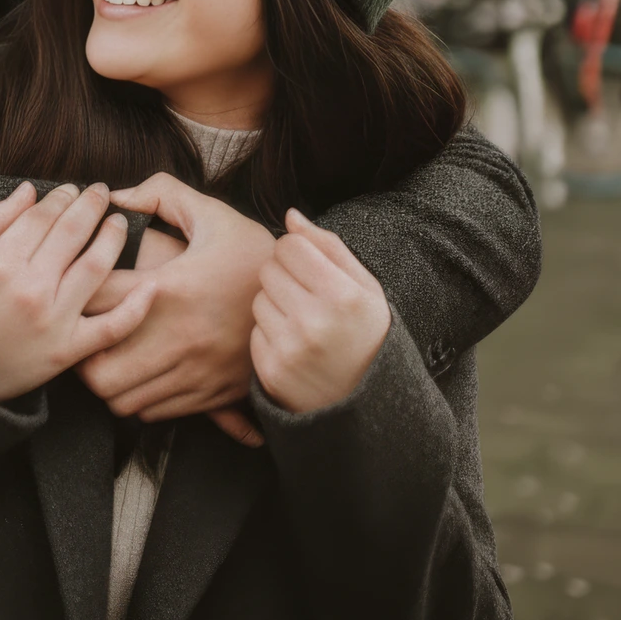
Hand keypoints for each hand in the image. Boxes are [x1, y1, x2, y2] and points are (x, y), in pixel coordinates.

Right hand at [0, 183, 156, 404]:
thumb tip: (30, 190)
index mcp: (0, 262)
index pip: (42, 215)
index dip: (62, 196)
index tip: (72, 189)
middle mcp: (29, 287)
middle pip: (71, 233)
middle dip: (91, 205)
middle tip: (101, 192)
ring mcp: (52, 320)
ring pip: (95, 268)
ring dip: (113, 237)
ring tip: (119, 222)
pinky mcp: (68, 351)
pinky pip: (111, 327)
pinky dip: (136, 307)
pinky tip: (151, 284)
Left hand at [76, 174, 274, 438]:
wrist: (311, 303)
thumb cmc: (254, 255)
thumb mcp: (215, 214)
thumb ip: (163, 193)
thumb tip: (117, 196)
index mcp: (171, 289)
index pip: (97, 301)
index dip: (75, 294)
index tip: (76, 285)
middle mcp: (177, 337)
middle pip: (97, 370)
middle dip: (81, 352)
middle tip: (81, 330)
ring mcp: (194, 372)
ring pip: (121, 399)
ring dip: (106, 379)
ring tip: (106, 354)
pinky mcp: (210, 395)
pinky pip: (153, 412)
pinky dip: (136, 397)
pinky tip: (139, 371)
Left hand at [250, 209, 390, 413]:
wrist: (367, 404)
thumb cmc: (366, 334)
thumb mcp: (366, 288)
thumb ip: (328, 246)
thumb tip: (290, 215)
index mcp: (342, 295)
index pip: (290, 245)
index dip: (298, 253)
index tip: (311, 268)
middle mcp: (314, 322)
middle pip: (269, 269)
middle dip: (284, 277)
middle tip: (306, 297)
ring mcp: (290, 349)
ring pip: (258, 298)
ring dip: (274, 304)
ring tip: (302, 322)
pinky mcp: (270, 371)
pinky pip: (254, 331)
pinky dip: (269, 334)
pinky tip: (293, 345)